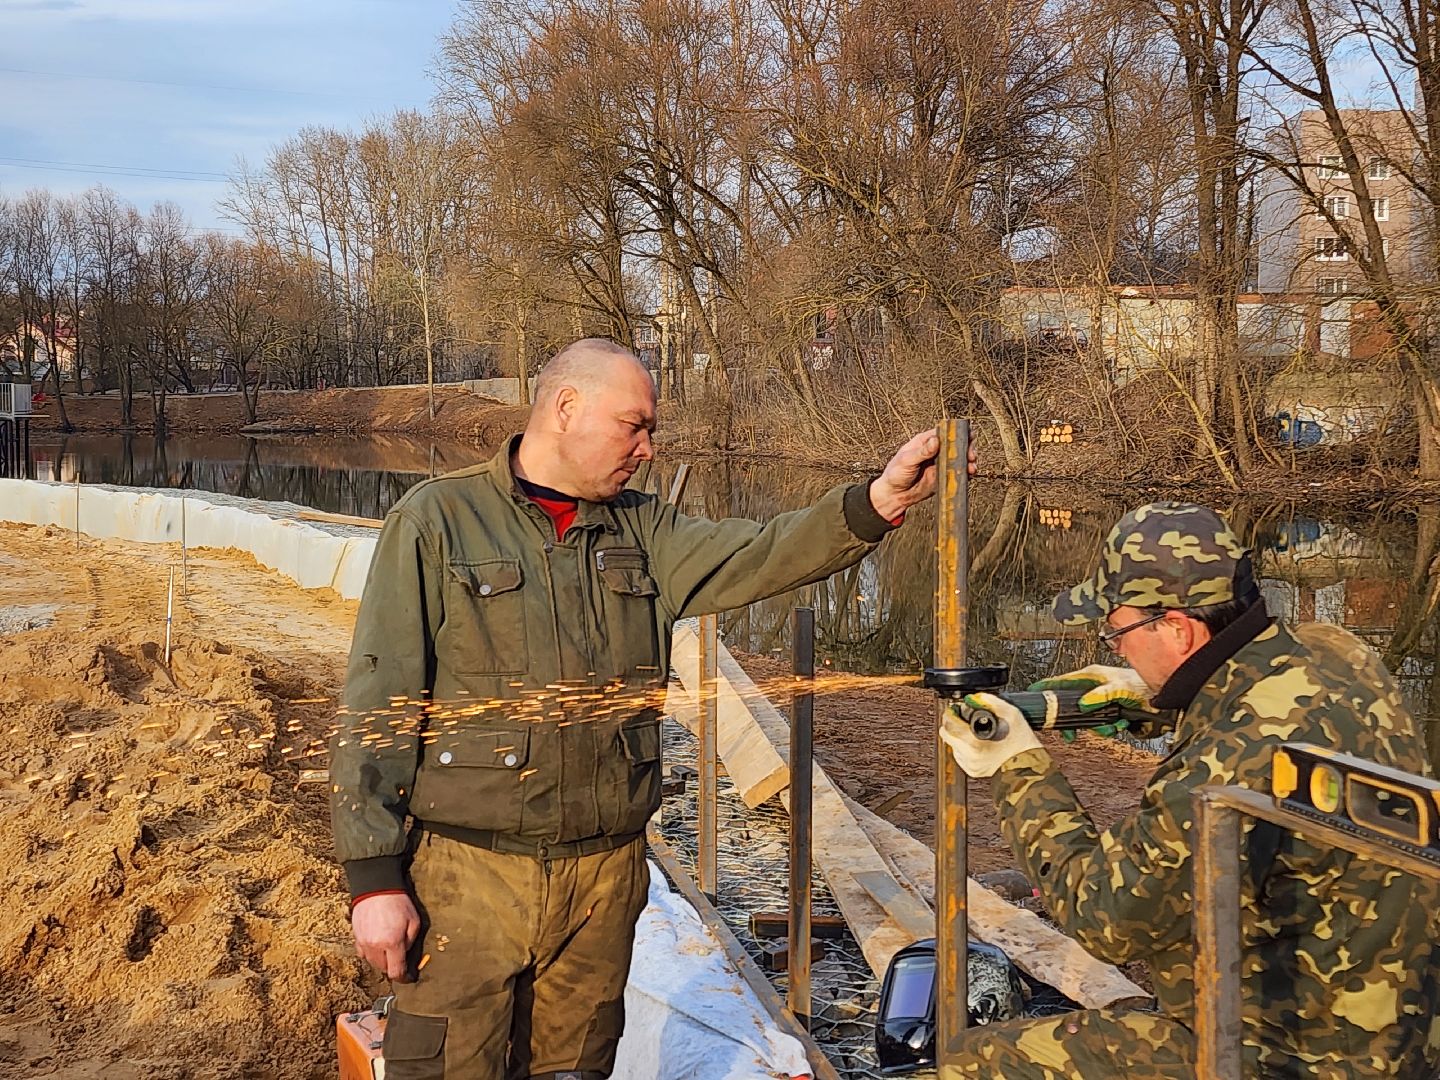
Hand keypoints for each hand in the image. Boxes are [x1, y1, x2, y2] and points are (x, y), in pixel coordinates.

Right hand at [351, 892, 420, 981]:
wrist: (376, 886)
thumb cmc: (398, 902)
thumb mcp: (414, 921)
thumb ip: (410, 942)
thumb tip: (406, 957)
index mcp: (392, 943)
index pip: (396, 971)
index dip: (404, 978)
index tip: (409, 977)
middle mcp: (375, 947)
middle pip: (384, 969)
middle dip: (393, 966)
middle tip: (401, 957)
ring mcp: (363, 943)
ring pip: (372, 962)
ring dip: (382, 960)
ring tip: (390, 948)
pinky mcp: (356, 937)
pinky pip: (363, 953)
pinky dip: (371, 953)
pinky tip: (378, 943)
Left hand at [868, 428, 976, 520]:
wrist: (894, 496)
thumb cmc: (895, 474)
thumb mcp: (906, 461)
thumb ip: (922, 452)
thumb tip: (936, 440)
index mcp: (925, 441)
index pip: (945, 432)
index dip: (958, 433)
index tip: (968, 437)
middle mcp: (935, 450)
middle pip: (957, 443)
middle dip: (967, 447)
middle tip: (970, 455)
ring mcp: (940, 463)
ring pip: (960, 457)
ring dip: (969, 460)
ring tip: (971, 467)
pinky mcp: (943, 476)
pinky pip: (958, 471)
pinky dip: (966, 472)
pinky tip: (969, 474)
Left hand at [939, 693, 1041, 777]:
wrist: (1030, 765)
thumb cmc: (1021, 740)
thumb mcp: (1011, 714)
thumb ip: (991, 702)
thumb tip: (975, 697)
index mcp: (974, 743)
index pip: (949, 725)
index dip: (950, 713)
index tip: (955, 708)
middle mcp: (970, 757)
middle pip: (947, 735)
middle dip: (952, 724)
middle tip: (961, 717)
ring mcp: (970, 766)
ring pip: (952, 745)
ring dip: (958, 736)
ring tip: (971, 730)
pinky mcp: (973, 772)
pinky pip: (960, 756)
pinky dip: (964, 747)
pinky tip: (975, 742)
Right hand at [1028, 665, 1153, 738]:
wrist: (1168, 695)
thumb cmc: (1145, 686)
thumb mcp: (1122, 689)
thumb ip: (1102, 695)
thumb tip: (1083, 703)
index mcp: (1091, 675)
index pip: (1060, 682)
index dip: (1046, 689)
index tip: (1032, 696)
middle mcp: (1094, 686)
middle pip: (1070, 705)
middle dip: (1074, 721)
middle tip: (1070, 734)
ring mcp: (1101, 699)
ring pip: (1086, 718)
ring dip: (1097, 727)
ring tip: (1111, 727)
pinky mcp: (1110, 711)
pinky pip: (1100, 724)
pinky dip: (1108, 729)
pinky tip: (1119, 726)